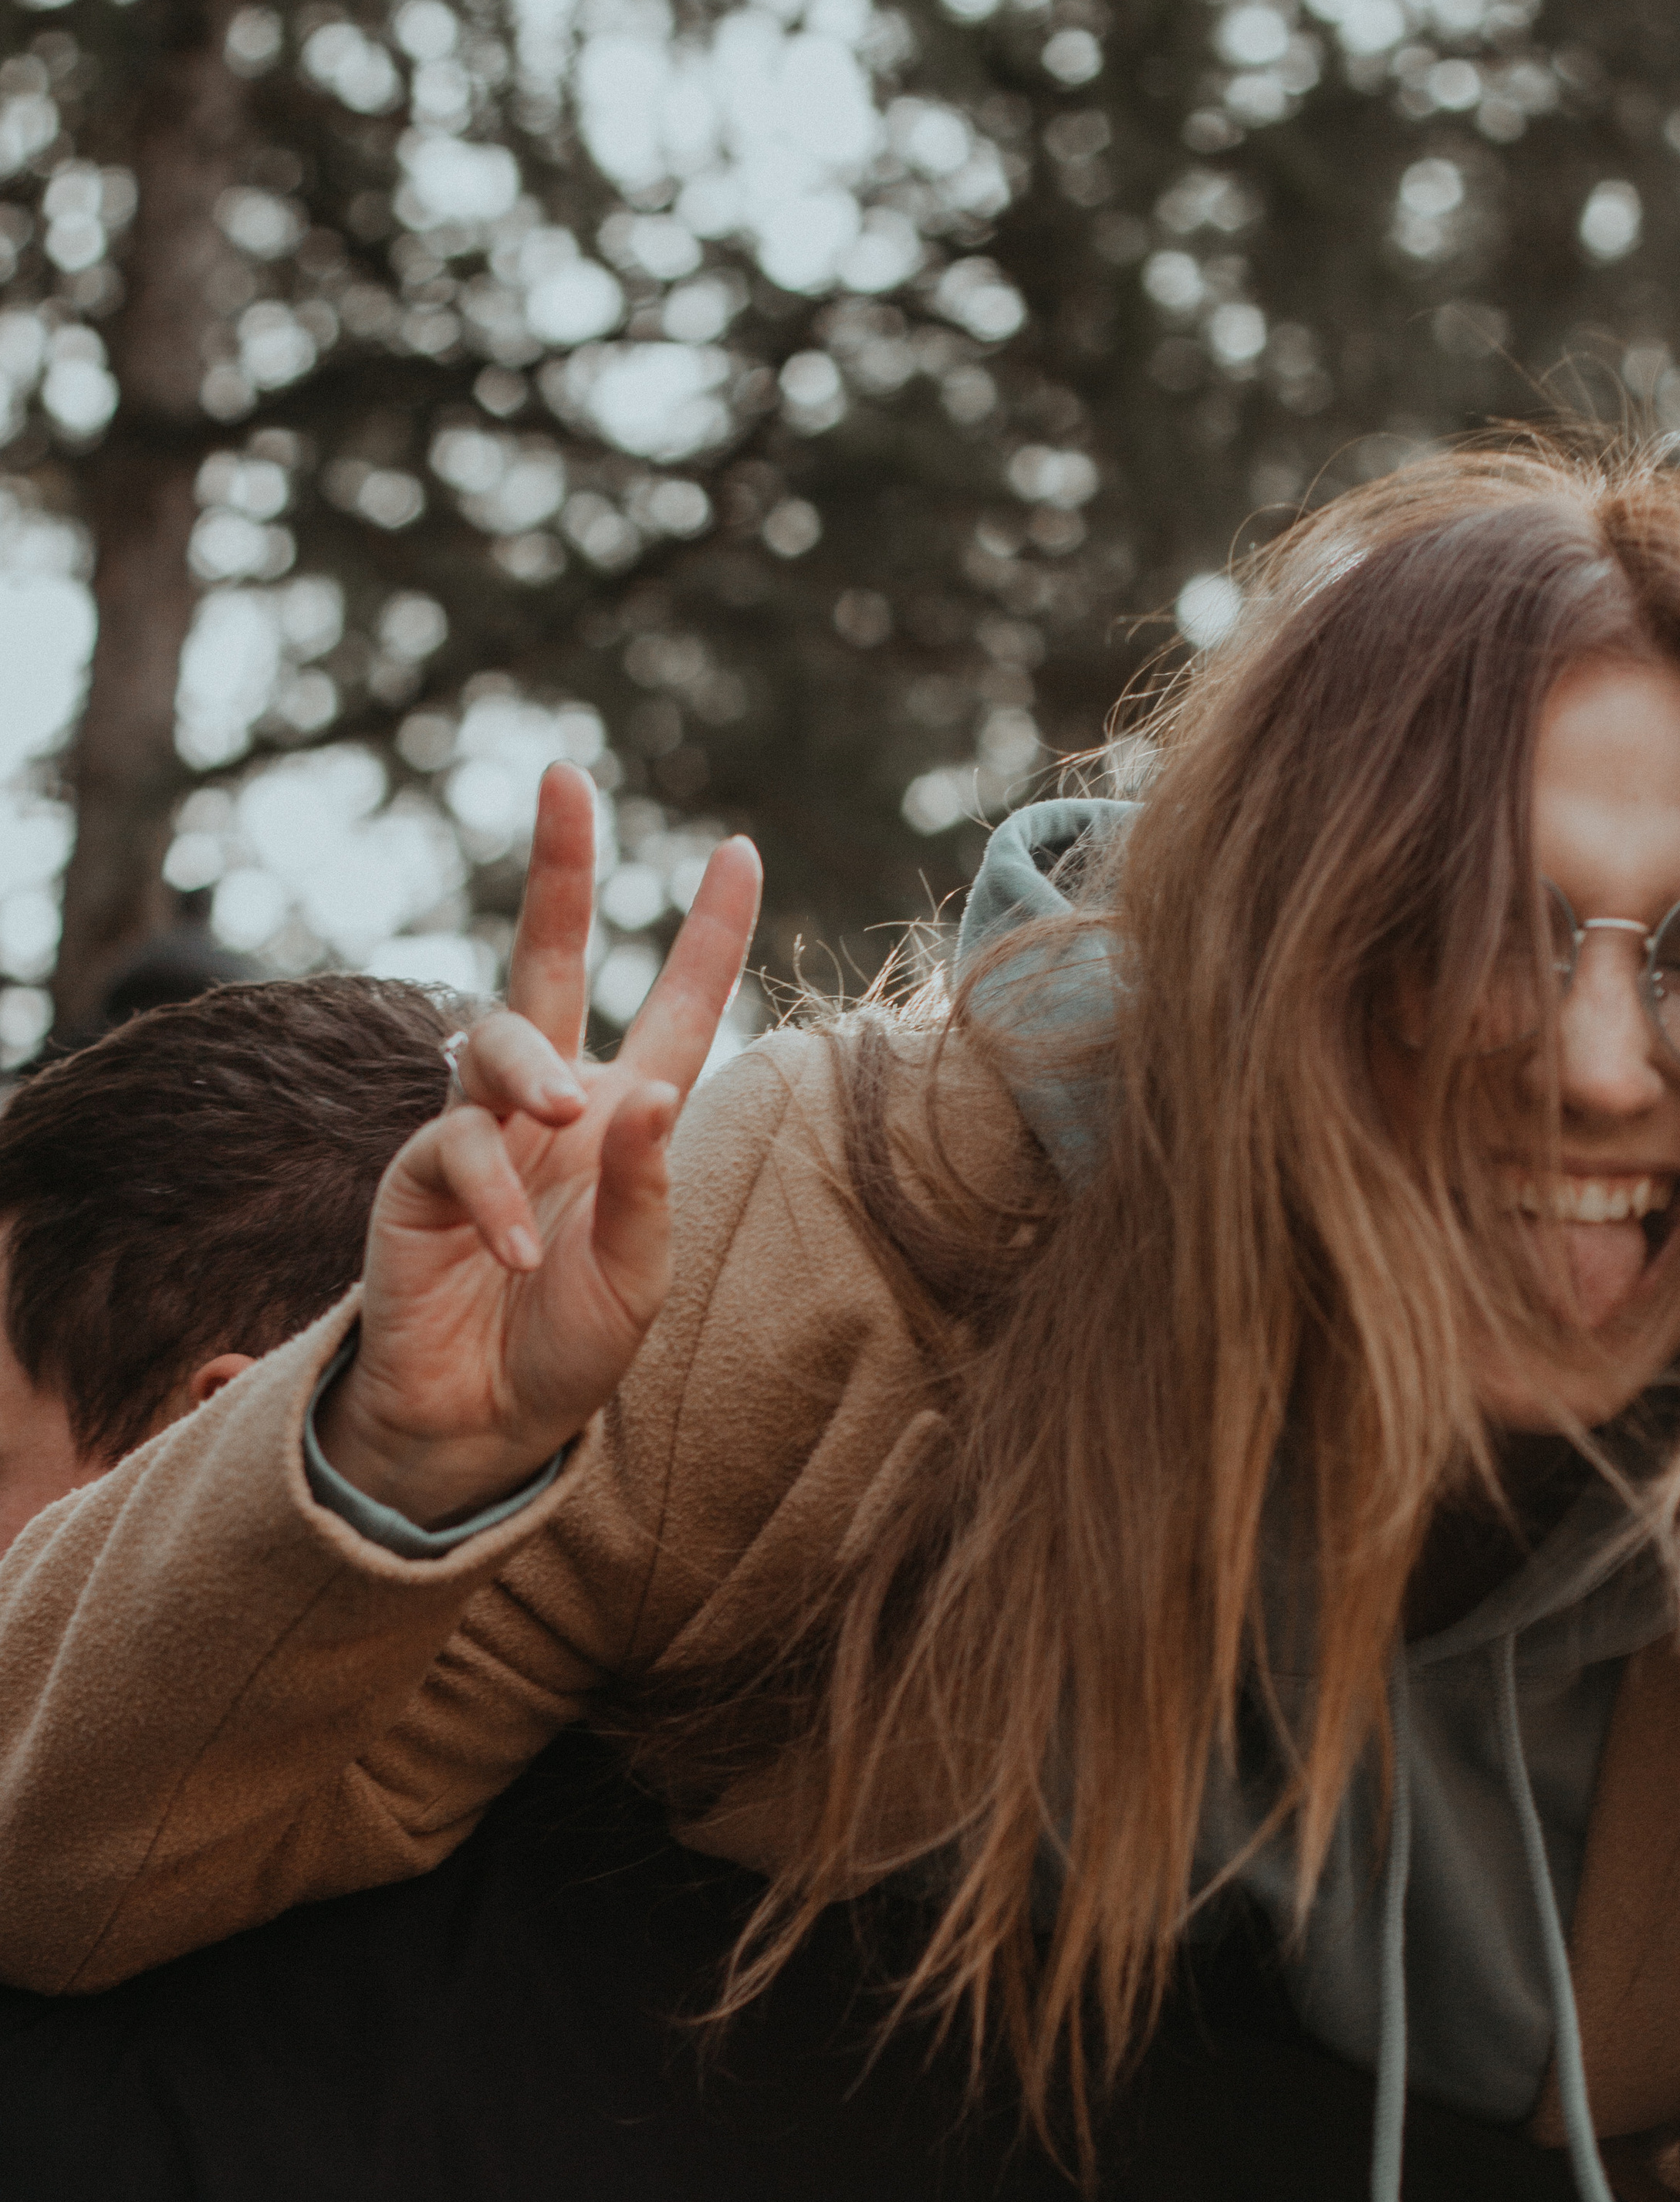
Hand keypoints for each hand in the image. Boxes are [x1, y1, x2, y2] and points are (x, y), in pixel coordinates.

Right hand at [319, 764, 761, 1526]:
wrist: (482, 1423)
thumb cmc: (568, 1347)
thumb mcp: (639, 1278)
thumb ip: (647, 1189)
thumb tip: (655, 1092)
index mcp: (625, 1122)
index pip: (673, 1009)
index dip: (705, 934)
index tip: (738, 849)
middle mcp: (551, 1108)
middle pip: (546, 959)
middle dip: (558, 868)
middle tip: (567, 778)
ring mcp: (479, 1131)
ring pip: (496, 1036)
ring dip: (533, 1067)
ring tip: (565, 1116)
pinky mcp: (419, 1175)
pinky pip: (453, 1147)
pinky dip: (490, 1193)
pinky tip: (513, 1252)